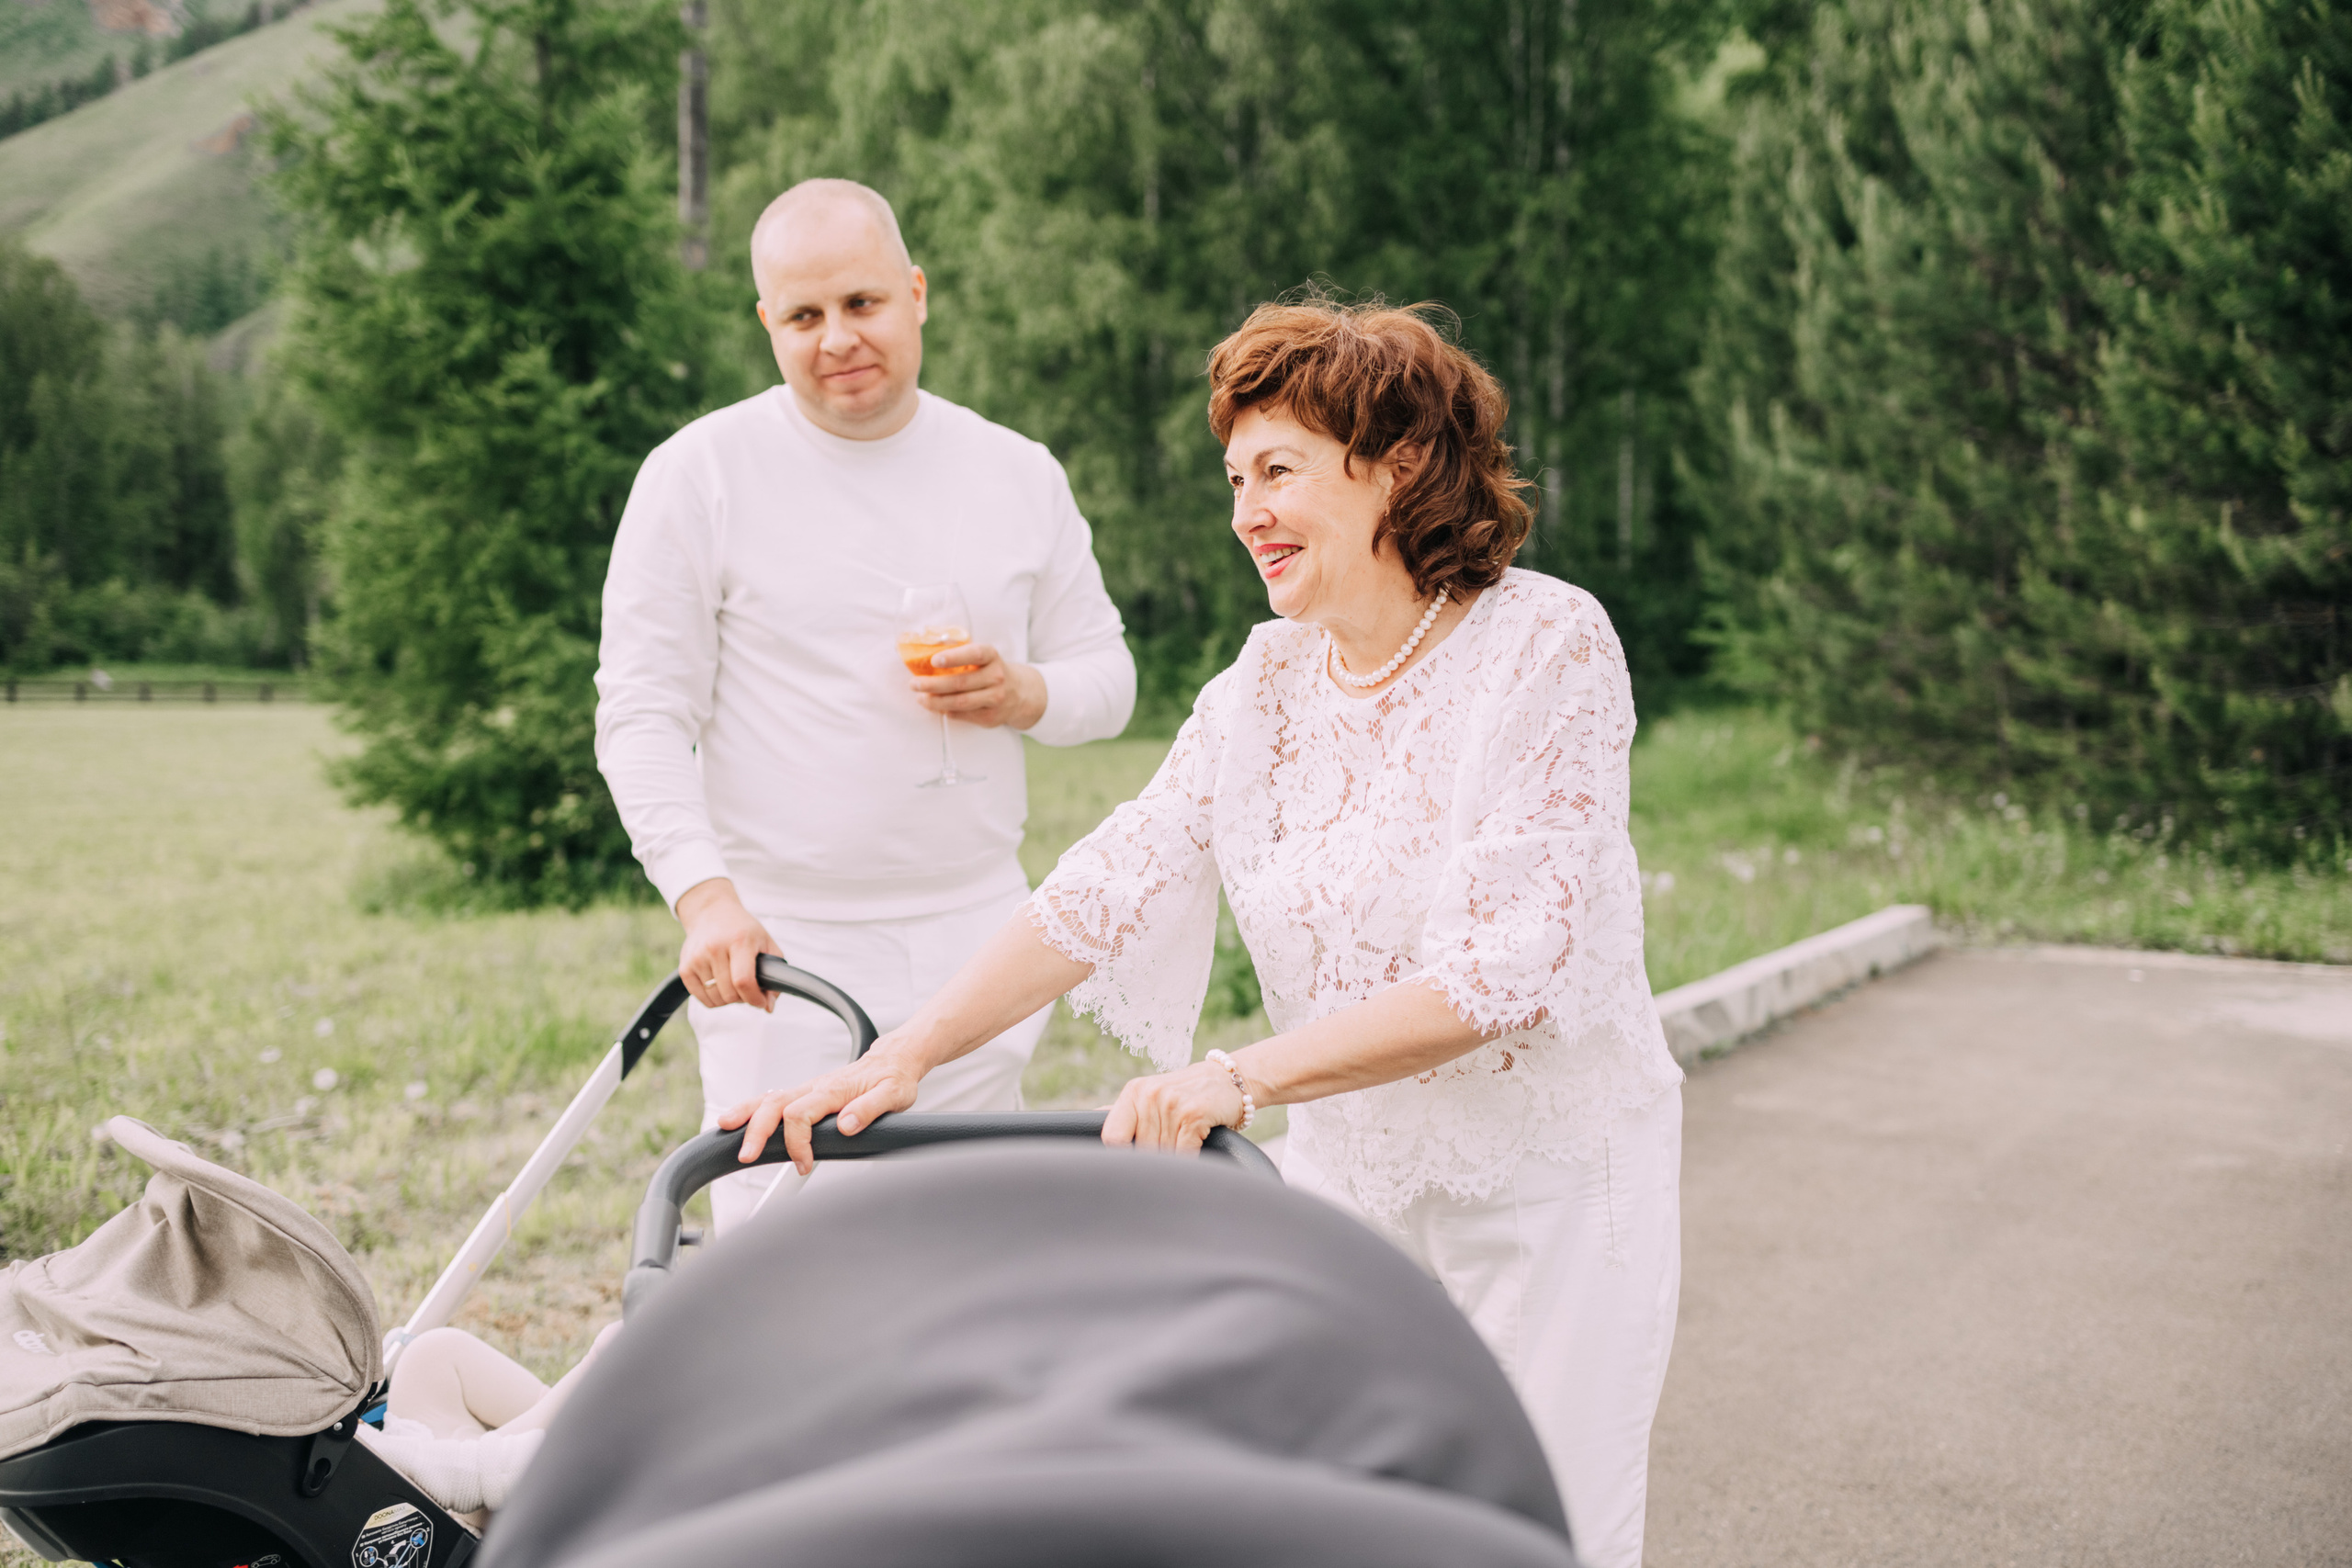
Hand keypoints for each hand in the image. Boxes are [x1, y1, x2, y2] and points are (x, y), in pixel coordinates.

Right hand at [676, 878, 779, 1011]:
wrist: (711, 912)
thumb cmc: (742, 930)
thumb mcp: (766, 943)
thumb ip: (775, 974)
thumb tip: (769, 1006)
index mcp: (739, 940)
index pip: (743, 981)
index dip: (754, 998)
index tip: (761, 1002)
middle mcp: (715, 948)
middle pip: (730, 993)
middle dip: (743, 998)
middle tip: (747, 988)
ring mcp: (697, 958)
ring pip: (716, 999)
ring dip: (728, 999)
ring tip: (734, 984)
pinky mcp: (685, 967)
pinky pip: (701, 998)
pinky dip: (713, 999)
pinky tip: (720, 985)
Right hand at [716, 1040, 926, 1173]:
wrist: (893, 1060)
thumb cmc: (894, 1079)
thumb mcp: (893, 1095)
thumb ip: (870, 1110)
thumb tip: (846, 1126)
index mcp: (834, 1090)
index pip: (801, 1114)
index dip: (796, 1142)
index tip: (803, 1165)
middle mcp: (815, 1087)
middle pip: (775, 1104)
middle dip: (756, 1130)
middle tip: (745, 1155)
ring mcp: (808, 1089)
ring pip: (769, 1098)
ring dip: (746, 1114)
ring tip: (724, 1129)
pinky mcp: (806, 1094)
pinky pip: (774, 1099)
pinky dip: (754, 1109)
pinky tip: (740, 1121)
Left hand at [911, 642, 1047, 729]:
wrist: (1020, 694)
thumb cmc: (992, 671)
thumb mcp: (985, 658)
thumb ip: (961, 655)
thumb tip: (926, 657)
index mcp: (992, 657)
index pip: (974, 654)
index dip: (954, 657)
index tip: (934, 660)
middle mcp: (996, 677)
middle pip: (961, 683)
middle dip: (933, 684)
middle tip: (914, 684)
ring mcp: (995, 699)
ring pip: (959, 702)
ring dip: (935, 702)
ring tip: (920, 698)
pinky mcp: (990, 717)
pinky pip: (962, 715)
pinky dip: (945, 711)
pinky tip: (936, 706)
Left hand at [1101, 1060, 1247, 1154]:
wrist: (1227, 1079)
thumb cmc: (1185, 1092)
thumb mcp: (1152, 1094)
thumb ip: (1126, 1111)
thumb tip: (1093, 1118)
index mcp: (1134, 1092)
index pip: (1112, 1136)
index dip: (1122, 1155)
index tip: (1135, 1161)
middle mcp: (1150, 1095)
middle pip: (1140, 1151)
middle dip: (1155, 1159)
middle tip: (1170, 1150)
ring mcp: (1171, 1104)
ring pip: (1163, 1155)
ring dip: (1175, 1160)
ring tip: (1184, 1146)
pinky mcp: (1194, 1114)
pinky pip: (1183, 1154)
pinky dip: (1190, 1161)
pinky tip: (1196, 1150)